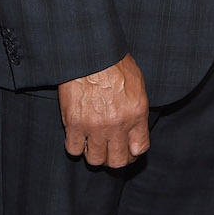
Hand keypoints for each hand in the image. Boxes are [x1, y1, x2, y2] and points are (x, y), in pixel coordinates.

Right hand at [58, 53, 149, 167]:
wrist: (90, 53)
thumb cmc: (114, 63)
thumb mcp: (137, 84)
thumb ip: (137, 110)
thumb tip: (135, 128)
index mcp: (136, 113)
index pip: (140, 149)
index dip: (134, 153)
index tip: (129, 151)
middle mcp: (117, 124)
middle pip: (118, 161)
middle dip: (115, 159)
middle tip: (111, 153)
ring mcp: (94, 126)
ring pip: (96, 160)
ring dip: (96, 155)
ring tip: (94, 145)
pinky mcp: (74, 124)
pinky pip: (74, 149)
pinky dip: (76, 146)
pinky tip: (79, 137)